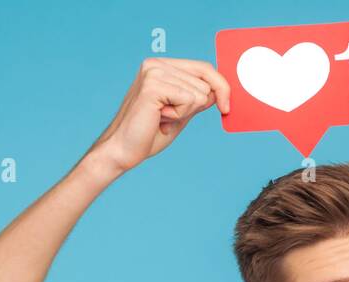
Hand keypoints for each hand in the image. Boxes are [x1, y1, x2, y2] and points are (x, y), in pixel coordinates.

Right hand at [88, 57, 230, 173]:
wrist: (123, 151)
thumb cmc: (150, 134)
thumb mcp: (182, 113)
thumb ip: (198, 98)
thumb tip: (221, 90)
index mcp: (161, 66)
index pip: (204, 68)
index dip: (221, 87)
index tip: (226, 108)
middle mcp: (156, 64)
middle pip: (206, 79)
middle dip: (197, 106)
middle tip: (170, 118)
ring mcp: (153, 71)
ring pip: (199, 93)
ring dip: (185, 113)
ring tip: (162, 119)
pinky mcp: (153, 85)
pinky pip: (189, 100)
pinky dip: (179, 115)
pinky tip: (159, 119)